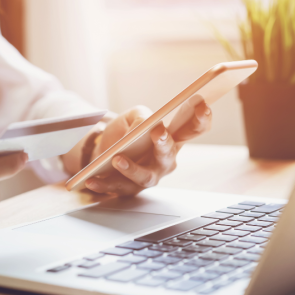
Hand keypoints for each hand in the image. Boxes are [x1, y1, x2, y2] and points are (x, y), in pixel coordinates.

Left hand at [85, 102, 211, 195]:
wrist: (104, 150)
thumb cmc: (127, 132)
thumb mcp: (133, 117)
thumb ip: (140, 117)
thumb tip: (143, 127)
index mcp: (172, 139)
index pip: (194, 129)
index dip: (202, 119)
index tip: (202, 105)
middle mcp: (165, 161)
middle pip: (169, 155)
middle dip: (165, 144)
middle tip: (158, 132)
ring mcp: (149, 176)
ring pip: (145, 177)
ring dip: (131, 169)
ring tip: (117, 159)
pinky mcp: (129, 189)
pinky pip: (117, 188)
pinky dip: (104, 184)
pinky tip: (91, 180)